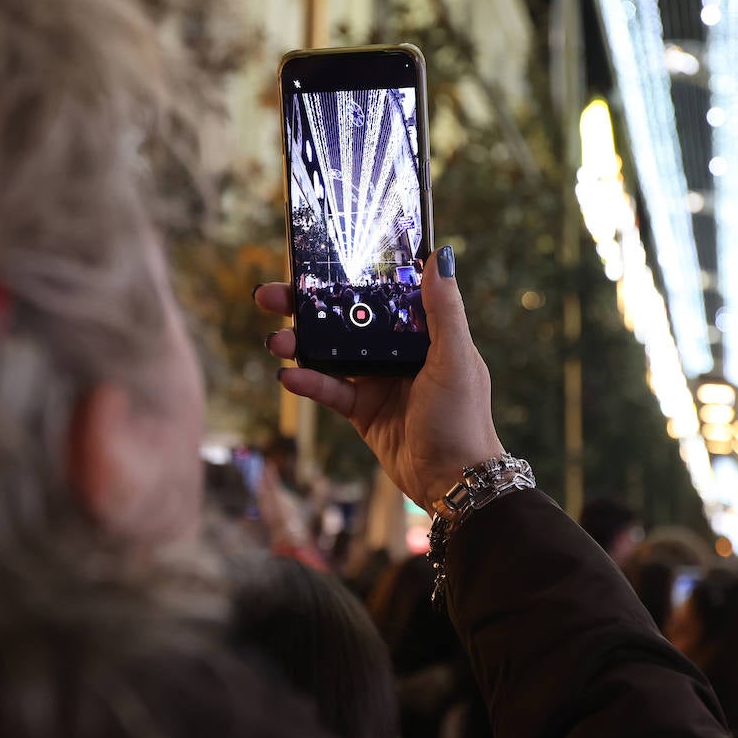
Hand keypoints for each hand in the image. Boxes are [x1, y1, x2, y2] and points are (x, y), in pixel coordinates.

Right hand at [254, 246, 503, 509]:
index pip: (384, 292)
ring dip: (301, 344)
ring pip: (332, 352)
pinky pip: (330, 389)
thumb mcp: (456, 358)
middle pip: (348, 318)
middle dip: (311, 306)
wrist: (454, 481)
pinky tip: (288, 377)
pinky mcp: (363, 409)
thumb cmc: (464, 417)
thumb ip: (445, 310)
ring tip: (275, 340)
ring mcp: (379, 379)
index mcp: (425, 331)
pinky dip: (309, 382)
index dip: (353, 274)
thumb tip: (438, 256)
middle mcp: (399, 350)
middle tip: (273, 293)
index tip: (321, 258)